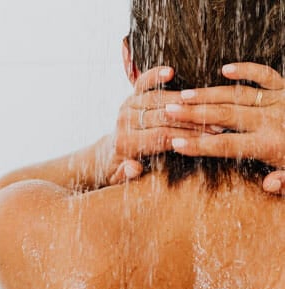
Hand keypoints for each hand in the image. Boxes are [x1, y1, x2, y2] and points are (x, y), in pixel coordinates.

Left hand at [102, 66, 214, 184]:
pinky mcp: (130, 97)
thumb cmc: (120, 170)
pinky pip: (142, 83)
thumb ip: (127, 174)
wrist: (109, 155)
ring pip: (158, 99)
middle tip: (218, 122)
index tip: (210, 138)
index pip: (161, 137)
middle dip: (192, 120)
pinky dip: (155, 76)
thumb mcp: (120, 179)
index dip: (187, 136)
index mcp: (126, 143)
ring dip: (185, 102)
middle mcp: (125, 122)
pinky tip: (170, 72)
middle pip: (163, 117)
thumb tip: (133, 167)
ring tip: (208, 104)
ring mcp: (127, 107)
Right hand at [163, 62, 284, 193]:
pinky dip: (246, 70)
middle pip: (223, 116)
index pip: (226, 146)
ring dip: (208, 95)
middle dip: (193, 114)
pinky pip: (265, 75)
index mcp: (270, 144)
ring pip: (235, 96)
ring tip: (183, 95)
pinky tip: (226, 70)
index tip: (175, 143)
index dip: (199, 146)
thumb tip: (268, 184)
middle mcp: (270, 120)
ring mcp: (277, 101)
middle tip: (169, 110)